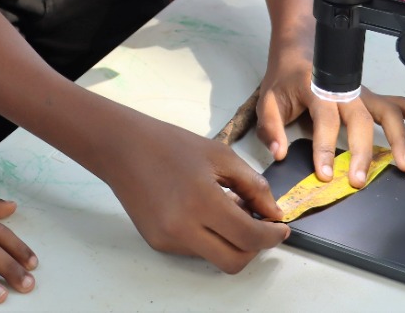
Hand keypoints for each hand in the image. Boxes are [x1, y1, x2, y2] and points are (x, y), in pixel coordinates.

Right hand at [99, 112, 289, 272]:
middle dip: (255, 249)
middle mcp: (182, 229)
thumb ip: (253, 186)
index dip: (272, 236)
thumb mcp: (221, 155)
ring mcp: (167, 240)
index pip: (249, 236)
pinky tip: (205, 213)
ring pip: (214, 258)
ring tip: (229, 211)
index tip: (281, 228)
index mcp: (202, 201)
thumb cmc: (172, 145)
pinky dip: (209, 238)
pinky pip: (195, 251)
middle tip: (260, 227)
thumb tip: (274, 214)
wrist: (123, 148)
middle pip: (234, 261)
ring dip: (232, 243)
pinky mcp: (157, 243)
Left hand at [254, 43, 404, 185]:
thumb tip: (279, 153)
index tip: (326, 174)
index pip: (325, 120)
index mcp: (317, 88)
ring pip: (386, 112)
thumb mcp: (268, 100)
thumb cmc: (285, 79)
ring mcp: (362, 93)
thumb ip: (270, 127)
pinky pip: (398, 103)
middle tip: (359, 179)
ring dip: (398, 138)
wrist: (299, 51)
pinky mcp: (372, 97)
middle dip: (362, 151)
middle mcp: (345, 90)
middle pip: (360, 120)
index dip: (325, 148)